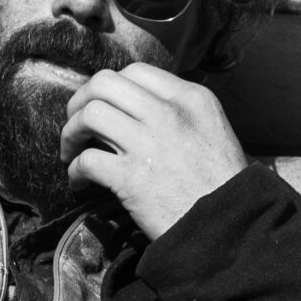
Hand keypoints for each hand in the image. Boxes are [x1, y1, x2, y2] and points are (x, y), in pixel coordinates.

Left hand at [61, 63, 248, 237]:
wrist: (230, 228)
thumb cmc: (221, 185)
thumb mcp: (212, 131)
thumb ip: (179, 113)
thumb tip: (133, 109)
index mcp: (192, 99)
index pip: (136, 72)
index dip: (109, 87)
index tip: (100, 105)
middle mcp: (170, 113)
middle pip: (104, 83)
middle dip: (80, 101)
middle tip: (75, 123)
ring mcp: (150, 143)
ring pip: (89, 115)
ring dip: (70, 133)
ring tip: (70, 153)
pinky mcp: (132, 177)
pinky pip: (86, 160)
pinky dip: (74, 171)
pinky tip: (79, 183)